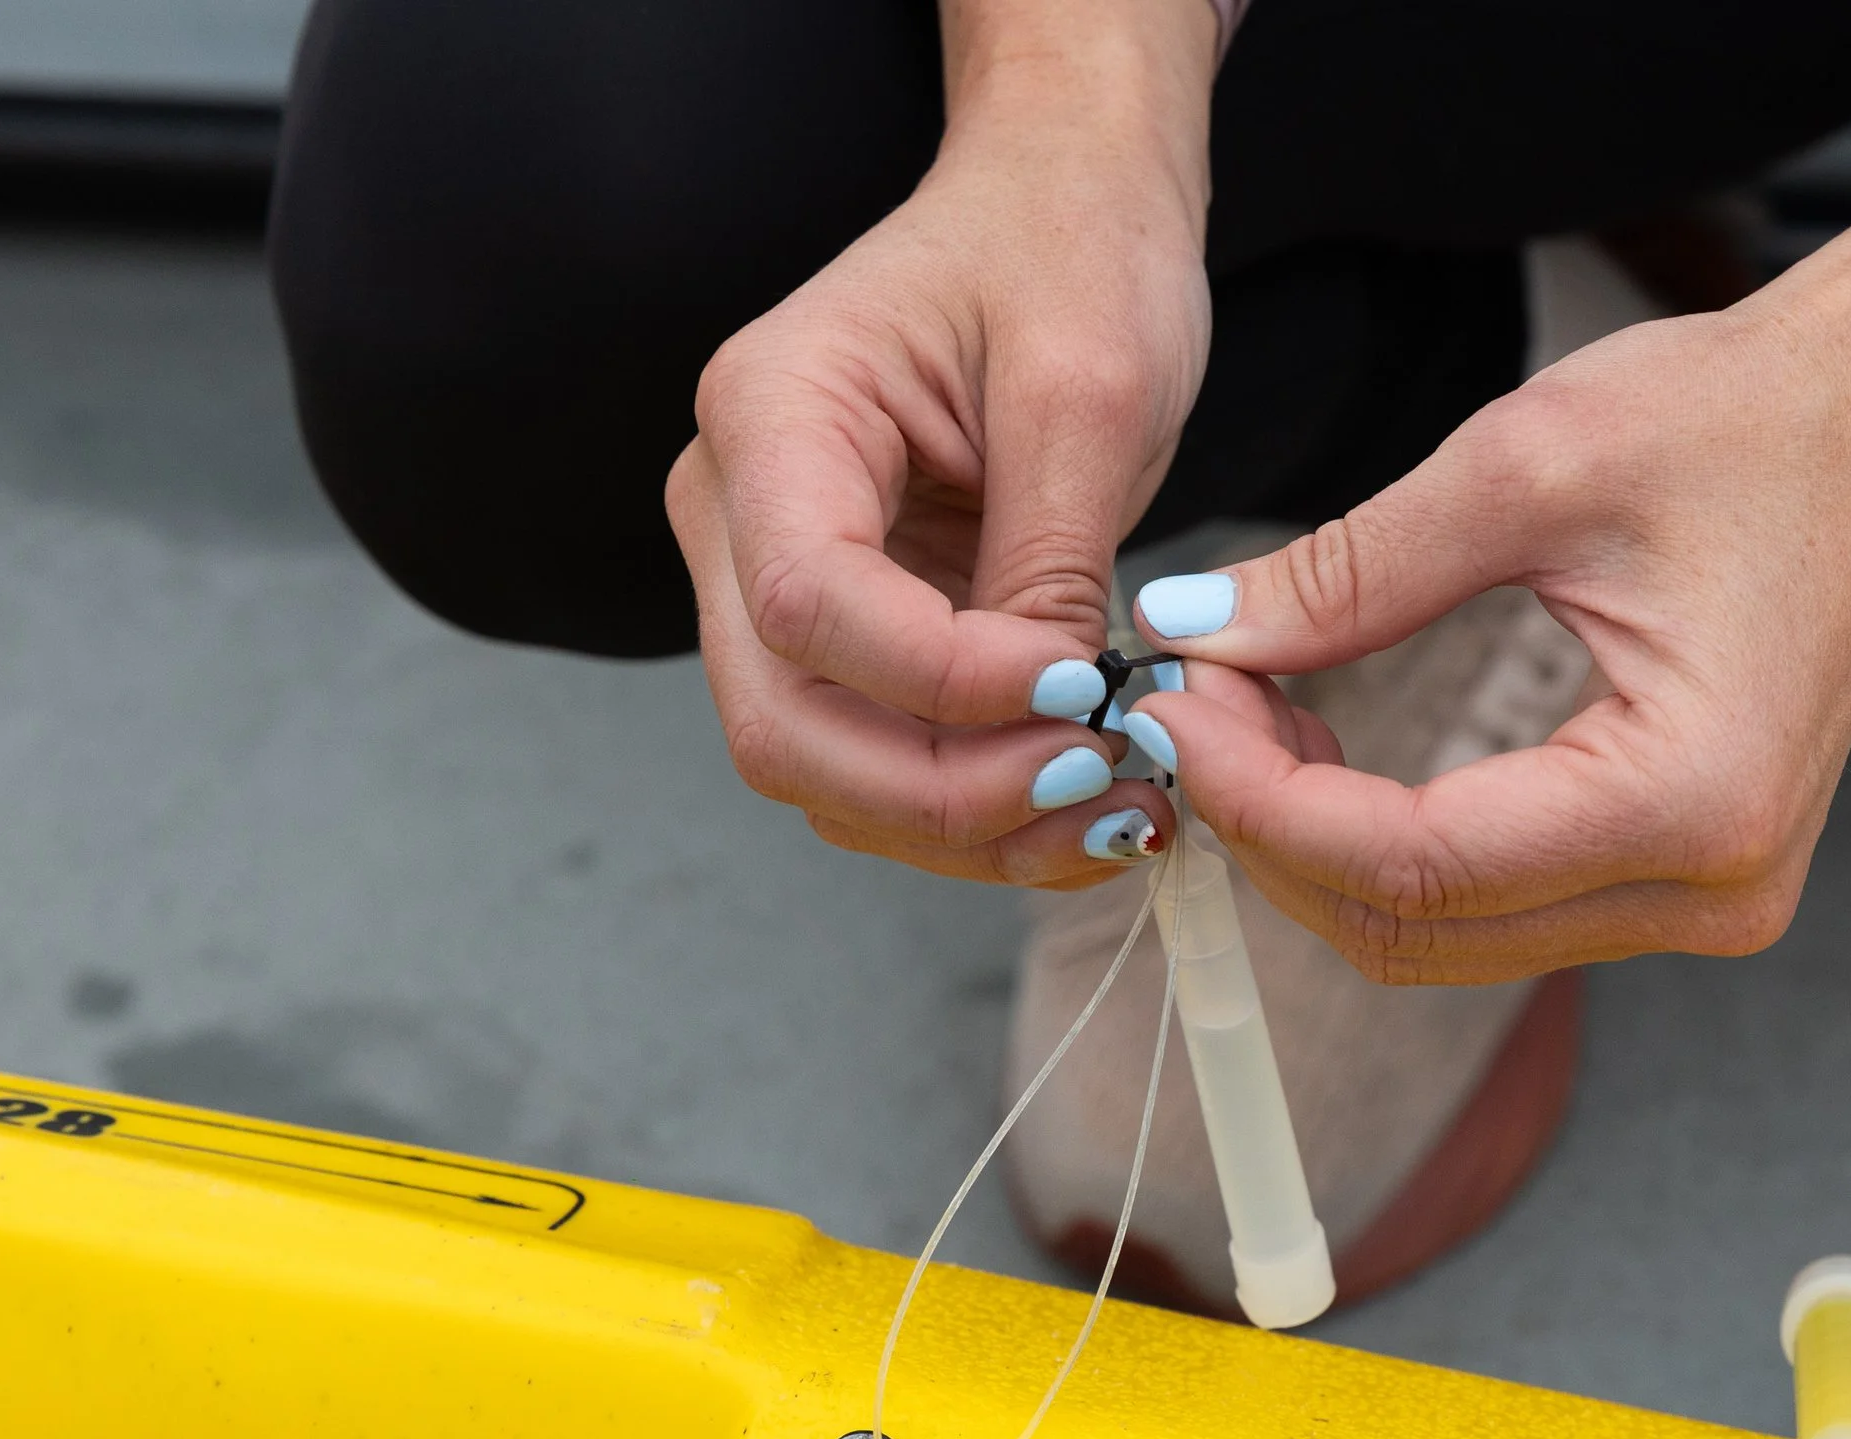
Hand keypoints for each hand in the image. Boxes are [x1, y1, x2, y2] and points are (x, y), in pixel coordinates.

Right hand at [667, 2, 1216, 887]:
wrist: (1059, 200)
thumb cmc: (1069, 249)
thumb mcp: (1090, 390)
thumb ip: (1050, 562)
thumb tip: (1049, 718)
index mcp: (771, 414)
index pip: (809, 605)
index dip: (944, 683)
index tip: (1086, 692)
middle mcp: (735, 509)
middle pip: (783, 723)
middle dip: (945, 793)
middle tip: (1099, 791)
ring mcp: (775, 578)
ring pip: (823, 769)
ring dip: (965, 826)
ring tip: (1114, 817)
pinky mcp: (843, 631)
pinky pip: (879, 758)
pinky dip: (977, 807)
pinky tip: (1083, 805)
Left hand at [1124, 57, 1850, 980]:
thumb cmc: (1745, 419)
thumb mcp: (1523, 468)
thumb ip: (1345, 577)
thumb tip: (1190, 633)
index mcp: (1690, 798)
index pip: (1410, 865)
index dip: (1260, 802)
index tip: (1169, 710)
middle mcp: (1712, 888)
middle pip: (1414, 929)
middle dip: (1272, 830)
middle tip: (1190, 705)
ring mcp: (1708, 899)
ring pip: (1441, 936)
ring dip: (1317, 844)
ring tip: (1242, 713)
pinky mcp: (1686, 877)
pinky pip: (1492, 905)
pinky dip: (1385, 846)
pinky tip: (1323, 749)